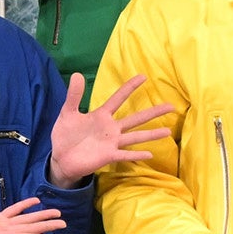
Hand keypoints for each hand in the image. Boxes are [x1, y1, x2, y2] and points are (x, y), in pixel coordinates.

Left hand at [46, 72, 175, 187]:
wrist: (61, 158)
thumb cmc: (66, 135)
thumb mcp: (67, 113)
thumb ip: (74, 96)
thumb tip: (77, 74)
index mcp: (101, 115)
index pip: (118, 98)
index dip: (130, 87)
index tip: (144, 76)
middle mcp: (111, 128)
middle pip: (136, 118)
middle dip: (154, 112)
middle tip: (171, 106)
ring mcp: (111, 142)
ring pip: (136, 136)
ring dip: (152, 134)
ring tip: (168, 131)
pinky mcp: (108, 156)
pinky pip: (125, 154)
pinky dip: (137, 154)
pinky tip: (150, 154)